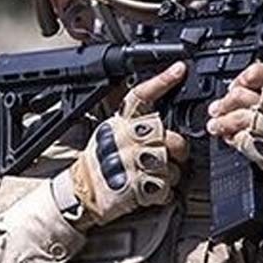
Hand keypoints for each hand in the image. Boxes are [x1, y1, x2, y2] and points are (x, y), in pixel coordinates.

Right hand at [68, 62, 189, 225]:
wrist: (83, 192)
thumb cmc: (102, 161)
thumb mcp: (112, 133)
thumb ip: (138, 124)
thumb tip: (164, 120)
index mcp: (120, 122)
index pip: (141, 95)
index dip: (162, 81)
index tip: (179, 69)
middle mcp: (125, 138)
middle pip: (169, 136)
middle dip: (178, 150)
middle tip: (172, 156)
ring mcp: (129, 161)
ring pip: (171, 165)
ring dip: (170, 175)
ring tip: (153, 176)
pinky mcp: (134, 186)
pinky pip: (165, 187)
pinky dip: (163, 193)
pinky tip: (150, 190)